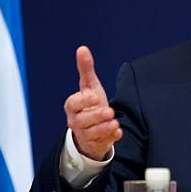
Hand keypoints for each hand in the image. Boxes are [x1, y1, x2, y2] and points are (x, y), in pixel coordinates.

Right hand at [64, 46, 122, 160]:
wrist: (92, 127)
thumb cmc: (89, 104)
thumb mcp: (89, 86)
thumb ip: (86, 69)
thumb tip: (82, 49)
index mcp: (73, 106)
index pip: (72, 104)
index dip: (82, 100)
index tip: (95, 96)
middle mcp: (76, 121)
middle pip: (82, 121)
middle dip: (95, 116)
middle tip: (109, 111)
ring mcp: (86, 134)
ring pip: (91, 133)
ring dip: (103, 128)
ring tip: (115, 122)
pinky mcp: (97, 142)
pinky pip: (103, 142)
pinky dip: (111, 138)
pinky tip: (118, 133)